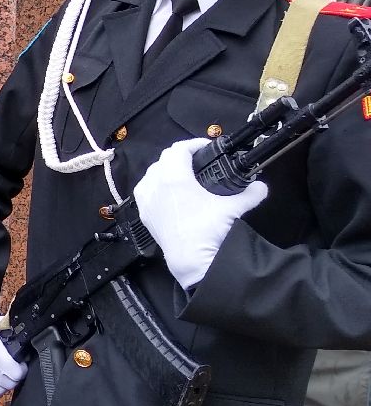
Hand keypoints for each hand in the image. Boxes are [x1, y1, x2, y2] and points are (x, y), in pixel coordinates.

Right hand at [0, 315, 25, 399]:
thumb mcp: (1, 326)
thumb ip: (16, 339)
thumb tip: (28, 352)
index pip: (16, 373)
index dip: (22, 370)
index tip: (21, 365)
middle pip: (8, 383)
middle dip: (14, 377)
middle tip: (13, 369)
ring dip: (4, 385)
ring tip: (4, 374)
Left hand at [134, 138, 266, 290]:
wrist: (191, 260)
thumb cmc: (208, 231)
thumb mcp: (233, 209)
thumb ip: (250, 194)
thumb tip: (261, 187)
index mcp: (174, 178)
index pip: (178, 150)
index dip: (193, 144)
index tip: (206, 147)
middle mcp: (155, 186)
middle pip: (164, 159)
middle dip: (180, 156)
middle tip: (198, 161)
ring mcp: (146, 201)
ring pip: (151, 174)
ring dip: (165, 169)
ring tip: (182, 174)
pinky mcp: (144, 215)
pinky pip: (144, 191)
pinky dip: (153, 185)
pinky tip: (165, 191)